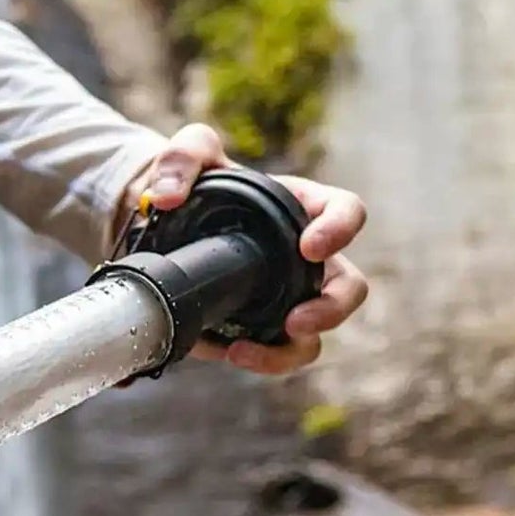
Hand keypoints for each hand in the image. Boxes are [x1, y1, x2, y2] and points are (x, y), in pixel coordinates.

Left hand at [124, 122, 368, 373]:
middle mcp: (304, 259)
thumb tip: (166, 196)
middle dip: (332, 308)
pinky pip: (275, 354)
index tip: (310, 246)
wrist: (167, 228)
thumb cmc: (196, 185)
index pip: (346, 212)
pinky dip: (258, 360)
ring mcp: (285, 298)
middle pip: (348, 288)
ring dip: (290, 350)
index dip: (340, 229)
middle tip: (296, 320)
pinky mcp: (258, 328)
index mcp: (303, 208)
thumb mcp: (190, 155)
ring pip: (313, 336)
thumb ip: (181, 158)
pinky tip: (227, 352)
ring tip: (246, 351)